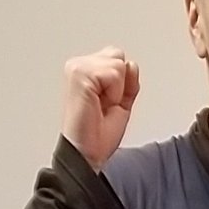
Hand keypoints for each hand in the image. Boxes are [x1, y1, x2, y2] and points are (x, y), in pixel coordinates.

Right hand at [61, 46, 139, 171]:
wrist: (87, 152)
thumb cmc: (98, 133)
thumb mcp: (122, 101)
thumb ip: (128, 80)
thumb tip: (131, 64)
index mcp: (85, 69)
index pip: (117, 58)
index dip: (122, 84)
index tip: (109, 103)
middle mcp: (78, 65)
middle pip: (118, 56)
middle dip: (120, 84)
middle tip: (105, 105)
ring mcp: (77, 68)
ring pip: (118, 64)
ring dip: (117, 91)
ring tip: (102, 105)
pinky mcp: (80, 74)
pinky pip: (114, 74)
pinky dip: (114, 93)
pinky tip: (100, 104)